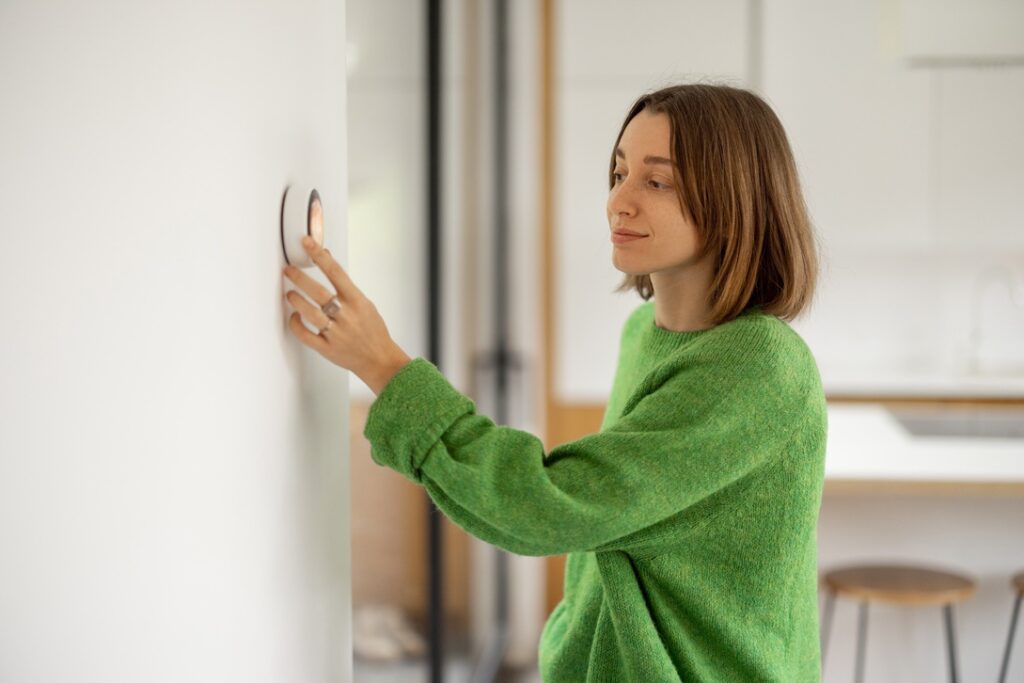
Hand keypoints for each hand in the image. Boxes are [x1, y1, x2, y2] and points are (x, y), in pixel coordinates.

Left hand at [283, 236, 411, 394]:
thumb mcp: (366, 304)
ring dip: (296, 300)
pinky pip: (305, 335)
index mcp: (358, 302)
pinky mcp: (327, 349)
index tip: (307, 243)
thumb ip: (346, 287)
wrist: (379, 359)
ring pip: (310, 313)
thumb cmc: (373, 330)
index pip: (336, 273)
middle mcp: (346, 316)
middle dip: (300, 278)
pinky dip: (296, 324)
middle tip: (289, 270)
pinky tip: (294, 316)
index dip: (320, 256)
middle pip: (318, 292)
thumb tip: (328, 260)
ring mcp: (336, 333)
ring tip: (290, 293)